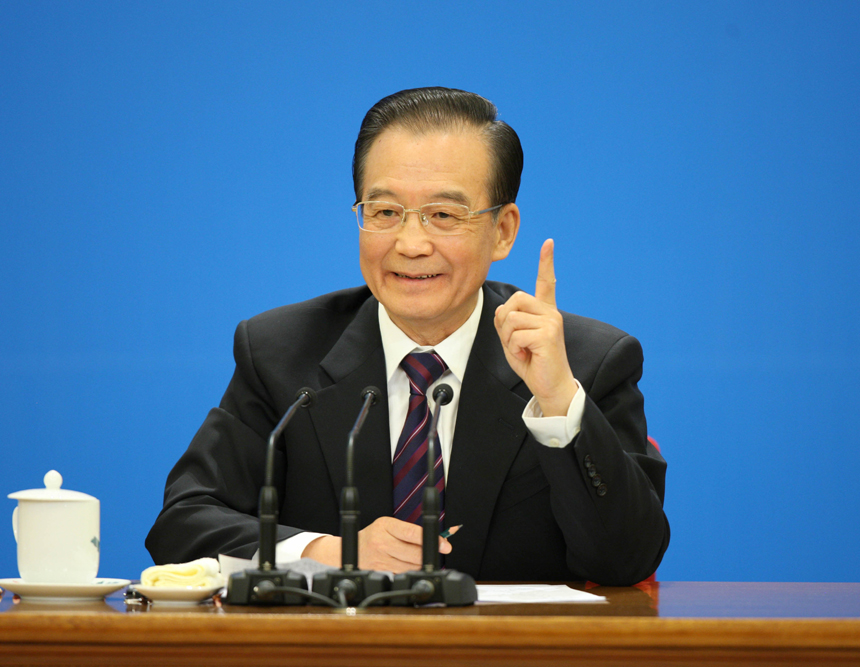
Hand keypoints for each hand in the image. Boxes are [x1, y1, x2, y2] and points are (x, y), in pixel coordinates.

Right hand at [302, 516, 452, 572]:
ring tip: (423, 557)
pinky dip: (412, 571)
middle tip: (439, 550)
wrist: (351, 550)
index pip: (412, 532)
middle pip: (415, 553)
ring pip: (412, 566)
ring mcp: (381, 560)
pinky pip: (404, 573)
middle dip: (430, 553)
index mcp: (385, 526)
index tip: (444, 544)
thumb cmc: (375, 535)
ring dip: (422, 563)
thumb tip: (436, 539)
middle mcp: (382, 543)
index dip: (431, 539)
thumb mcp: (388, 525)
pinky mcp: (382, 572)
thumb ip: (409, 531)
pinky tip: (412, 565)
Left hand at [494, 239, 577, 416]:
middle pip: (514, 300)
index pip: (546, 282)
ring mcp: (552, 321)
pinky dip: (514, 348)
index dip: (546, 262)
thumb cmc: (532, 364)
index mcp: (545, 312)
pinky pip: (516, 334)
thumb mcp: (513, 339)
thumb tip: (502, 310)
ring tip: (522, 350)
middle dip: (506, 322)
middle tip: (516, 342)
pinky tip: (526, 356)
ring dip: (509, 339)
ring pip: (512, 318)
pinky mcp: (548, 334)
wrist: (550, 386)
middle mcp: (551, 313)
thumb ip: (506, 322)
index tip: (549, 243)